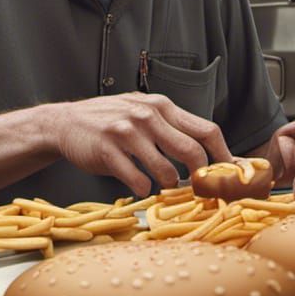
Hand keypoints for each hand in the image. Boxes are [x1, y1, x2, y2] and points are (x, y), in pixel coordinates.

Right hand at [44, 93, 231, 196]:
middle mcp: (147, 116)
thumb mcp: (143, 112)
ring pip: (166, 169)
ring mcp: (127, 132)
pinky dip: (143, 189)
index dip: (224, 155)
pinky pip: (136, 180)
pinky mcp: (108, 150)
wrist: (65, 122)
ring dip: (169, 184)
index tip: (229, 175)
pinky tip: (138, 186)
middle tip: (198, 189)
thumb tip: (206, 153)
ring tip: (163, 185)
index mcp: (162, 106)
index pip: (207, 130)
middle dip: (201, 176)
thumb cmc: (110, 121)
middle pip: (192, 151)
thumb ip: (171, 128)